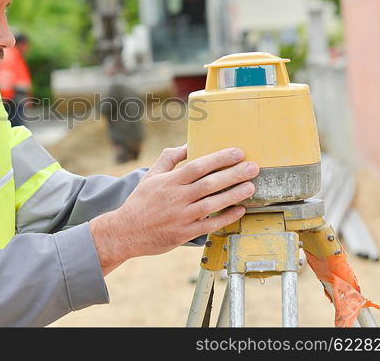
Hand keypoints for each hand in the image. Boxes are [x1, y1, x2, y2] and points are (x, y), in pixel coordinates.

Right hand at [89, 145, 258, 274]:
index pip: (198, 166)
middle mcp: (177, 198)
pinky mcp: (185, 233)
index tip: (237, 152)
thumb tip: (187, 145)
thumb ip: (169, 158)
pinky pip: (211, 224)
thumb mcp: (151, 175)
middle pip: (210, 184)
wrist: (126, 231)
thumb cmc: (140, 201)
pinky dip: (226, 217)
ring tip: (251, 186)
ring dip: (234, 194)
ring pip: (213, 204)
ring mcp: (182, 216)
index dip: (219, 159)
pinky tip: (240, 210)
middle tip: (253, 167)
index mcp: (169, 181)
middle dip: (234, 174)